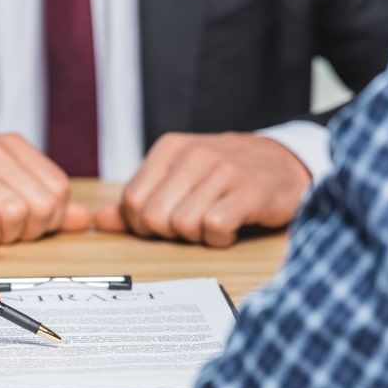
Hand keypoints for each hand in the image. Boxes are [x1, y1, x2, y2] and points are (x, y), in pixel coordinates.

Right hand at [0, 133, 92, 246]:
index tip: (27, 224)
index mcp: (11, 145)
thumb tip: (83, 218)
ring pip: (17, 216)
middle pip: (43, 205)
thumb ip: (38, 194)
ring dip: (5, 236)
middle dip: (30, 231)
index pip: (59, 188)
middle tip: (6, 231)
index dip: (50, 217)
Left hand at [94, 132, 310, 246]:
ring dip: (197, 236)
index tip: (166, 222)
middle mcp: (194, 154)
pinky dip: (220, 238)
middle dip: (169, 233)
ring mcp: (223, 170)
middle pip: (153, 217)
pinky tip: (231, 226)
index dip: (143, 225)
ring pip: (182, 225)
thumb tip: (100, 220)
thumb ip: (138, 200)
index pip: (130, 201)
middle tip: (193, 223)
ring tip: (214, 220)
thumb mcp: (178, 179)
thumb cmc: (225, 176)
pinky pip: (214, 228)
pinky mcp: (250, 191)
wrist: (286, 164)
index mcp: (169, 148)